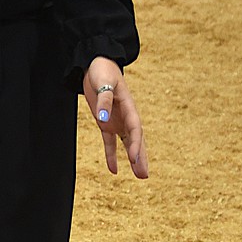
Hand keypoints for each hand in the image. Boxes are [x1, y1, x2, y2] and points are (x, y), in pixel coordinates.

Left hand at [83, 58, 147, 178]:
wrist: (97, 65)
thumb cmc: (102, 71)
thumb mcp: (102, 83)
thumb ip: (104, 101)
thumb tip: (102, 119)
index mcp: (128, 106)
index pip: (135, 128)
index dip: (135, 144)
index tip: (133, 158)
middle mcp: (126, 116)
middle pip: (136, 139)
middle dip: (140, 157)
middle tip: (144, 175)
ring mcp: (117, 121)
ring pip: (128, 143)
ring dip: (133, 159)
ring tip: (140, 176)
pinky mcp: (106, 123)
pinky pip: (110, 142)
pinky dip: (111, 156)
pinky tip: (114, 170)